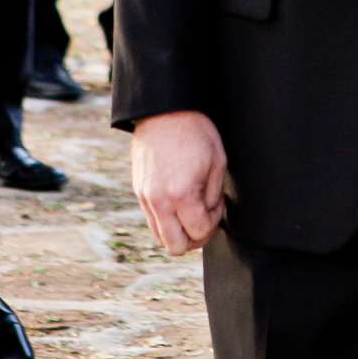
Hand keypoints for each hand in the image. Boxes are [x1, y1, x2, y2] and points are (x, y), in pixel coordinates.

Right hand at [130, 110, 226, 253]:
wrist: (163, 111)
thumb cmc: (195, 132)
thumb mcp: (217, 162)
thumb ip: (212, 196)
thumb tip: (208, 214)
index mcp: (181, 194)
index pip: (199, 232)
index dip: (214, 223)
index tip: (217, 203)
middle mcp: (159, 201)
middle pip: (176, 247)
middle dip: (195, 238)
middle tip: (205, 218)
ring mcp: (145, 198)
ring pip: (161, 238)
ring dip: (179, 232)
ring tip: (192, 211)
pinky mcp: (139, 192)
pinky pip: (152, 221)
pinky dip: (167, 221)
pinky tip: (178, 203)